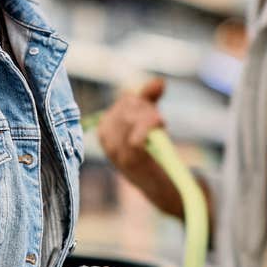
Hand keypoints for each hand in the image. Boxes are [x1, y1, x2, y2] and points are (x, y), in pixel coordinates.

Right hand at [97, 77, 183, 217]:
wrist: (157, 185)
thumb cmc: (148, 152)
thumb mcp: (146, 122)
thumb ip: (149, 98)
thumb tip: (160, 81)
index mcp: (105, 127)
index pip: (126, 101)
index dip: (143, 102)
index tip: (154, 112)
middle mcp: (106, 138)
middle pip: (130, 107)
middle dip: (149, 110)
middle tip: (160, 122)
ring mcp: (117, 150)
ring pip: (134, 118)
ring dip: (152, 120)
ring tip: (160, 128)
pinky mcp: (130, 161)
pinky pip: (137, 138)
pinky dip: (150, 129)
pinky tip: (159, 130)